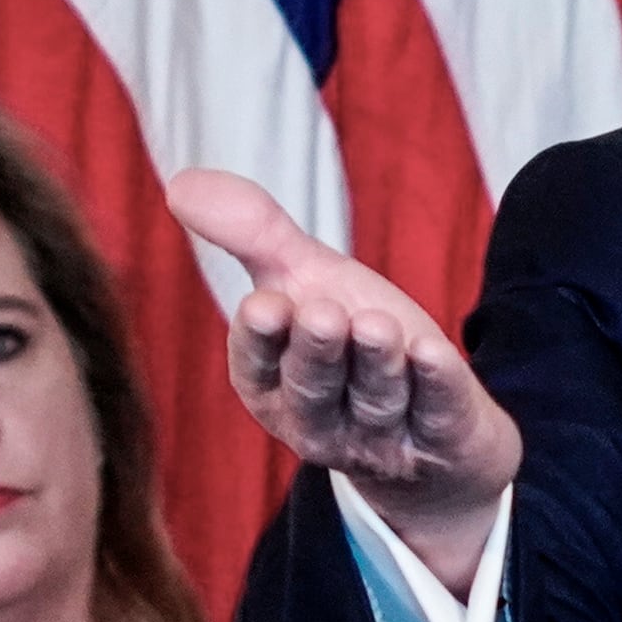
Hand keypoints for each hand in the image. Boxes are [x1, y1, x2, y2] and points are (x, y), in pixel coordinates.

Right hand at [169, 170, 518, 582]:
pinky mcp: (441, 437)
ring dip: (376, 363)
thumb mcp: (305, 281)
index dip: (260, 340)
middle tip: (322, 314)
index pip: (257, 366)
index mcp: (272, 386)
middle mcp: (320, 420)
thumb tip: (180, 184)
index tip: (264, 306)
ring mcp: (381, 436)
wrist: (433, 414)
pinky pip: (437, 413)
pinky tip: (432, 352)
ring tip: (378, 325)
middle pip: (314, 387)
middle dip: (316, 351)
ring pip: (374, 401)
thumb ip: (253, 236)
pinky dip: (435, 383)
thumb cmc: (352, 340)